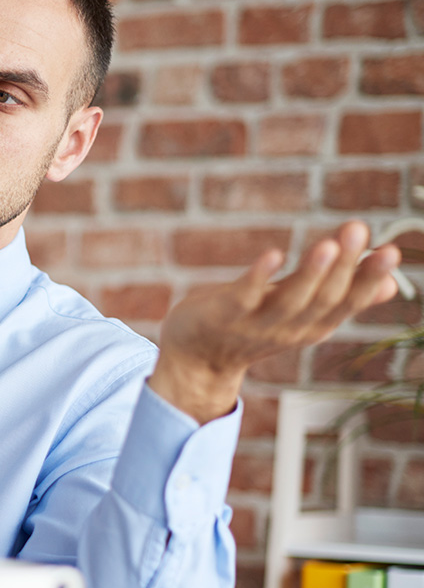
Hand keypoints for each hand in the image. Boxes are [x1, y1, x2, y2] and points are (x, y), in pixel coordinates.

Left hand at [151, 221, 401, 423]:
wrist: (195, 358)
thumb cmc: (251, 326)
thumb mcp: (300, 313)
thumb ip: (338, 296)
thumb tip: (391, 285)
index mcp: (312, 326)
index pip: (348, 303)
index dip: (369, 279)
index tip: (391, 251)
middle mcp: (289, 329)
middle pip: (323, 299)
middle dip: (345, 266)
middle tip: (359, 229)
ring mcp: (256, 324)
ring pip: (290, 300)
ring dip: (310, 272)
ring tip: (328, 244)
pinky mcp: (225, 315)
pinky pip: (244, 296)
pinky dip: (259, 276)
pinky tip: (273, 253)